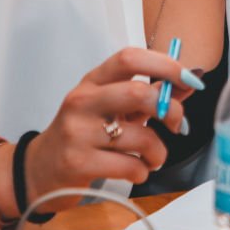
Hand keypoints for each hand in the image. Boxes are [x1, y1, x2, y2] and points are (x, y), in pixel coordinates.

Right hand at [22, 47, 197, 213]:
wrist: (38, 169)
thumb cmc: (83, 134)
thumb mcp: (112, 107)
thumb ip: (150, 94)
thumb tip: (191, 81)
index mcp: (93, 81)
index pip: (129, 58)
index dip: (165, 65)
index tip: (190, 79)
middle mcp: (82, 102)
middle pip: (139, 93)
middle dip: (171, 110)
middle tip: (177, 125)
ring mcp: (78, 133)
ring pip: (141, 137)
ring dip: (159, 151)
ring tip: (153, 157)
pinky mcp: (78, 164)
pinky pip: (130, 166)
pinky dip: (143, 171)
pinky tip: (136, 170)